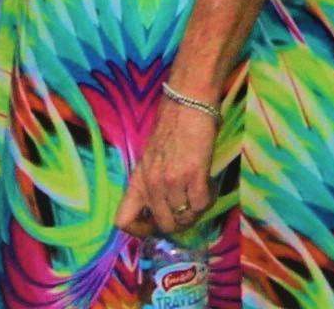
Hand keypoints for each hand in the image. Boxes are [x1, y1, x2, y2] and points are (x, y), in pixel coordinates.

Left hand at [122, 82, 225, 243]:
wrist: (188, 102)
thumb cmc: (172, 125)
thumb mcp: (151, 158)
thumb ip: (153, 182)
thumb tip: (166, 206)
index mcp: (137, 180)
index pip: (123, 221)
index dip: (140, 231)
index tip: (156, 223)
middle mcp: (151, 184)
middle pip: (163, 225)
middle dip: (179, 224)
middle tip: (189, 210)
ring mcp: (171, 181)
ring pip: (185, 217)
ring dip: (197, 212)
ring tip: (202, 196)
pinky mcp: (194, 174)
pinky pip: (201, 204)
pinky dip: (209, 201)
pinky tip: (210, 187)